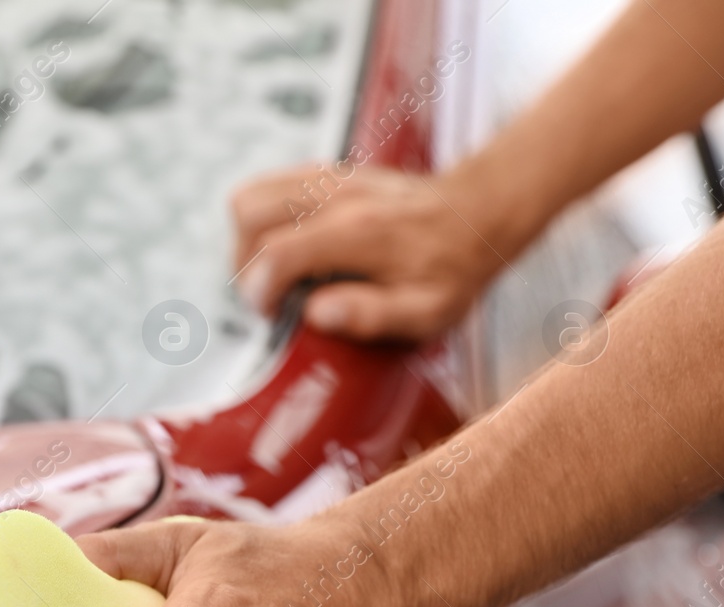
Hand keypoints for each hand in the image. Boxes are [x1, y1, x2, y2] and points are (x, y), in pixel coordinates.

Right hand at [231, 164, 514, 342]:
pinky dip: (260, 218)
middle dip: (246, 266)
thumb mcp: (428, 311)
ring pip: (249, 198)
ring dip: (246, 241)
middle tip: (270, 295)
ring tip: (270, 271)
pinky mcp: (326, 174)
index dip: (260, 290)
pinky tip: (283, 243)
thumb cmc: (452, 269)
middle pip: (250, 219)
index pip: (278, 254)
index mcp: (359, 235)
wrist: (477, 213)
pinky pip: (267, 185)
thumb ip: (371, 316)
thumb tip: (315, 314)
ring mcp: (330, 181)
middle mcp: (338, 199)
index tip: (273, 313)